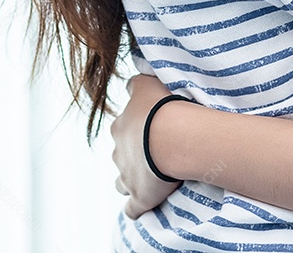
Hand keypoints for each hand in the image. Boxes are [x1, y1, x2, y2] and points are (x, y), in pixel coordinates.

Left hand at [110, 75, 182, 219]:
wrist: (174, 136)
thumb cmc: (163, 107)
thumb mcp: (146, 84)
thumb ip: (136, 83)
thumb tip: (129, 84)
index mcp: (120, 127)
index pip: (121, 131)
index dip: (135, 134)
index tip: (151, 133)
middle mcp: (119, 152)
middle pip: (121, 156)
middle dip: (133, 157)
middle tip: (156, 155)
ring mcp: (127, 176)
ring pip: (122, 183)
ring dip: (132, 182)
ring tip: (150, 182)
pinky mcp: (139, 197)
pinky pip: (133, 209)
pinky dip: (137, 209)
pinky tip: (145, 209)